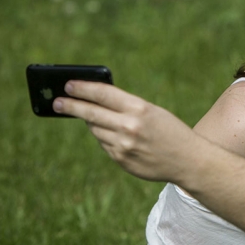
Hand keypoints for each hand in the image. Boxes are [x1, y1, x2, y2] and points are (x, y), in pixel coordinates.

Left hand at [54, 80, 205, 182]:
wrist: (187, 159)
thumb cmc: (170, 130)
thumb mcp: (153, 111)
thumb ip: (126, 107)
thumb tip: (94, 103)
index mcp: (139, 109)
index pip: (103, 94)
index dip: (82, 88)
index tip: (68, 84)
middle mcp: (129, 126)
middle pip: (90, 113)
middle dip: (71, 106)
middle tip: (57, 102)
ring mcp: (123, 145)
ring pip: (95, 129)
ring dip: (92, 123)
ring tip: (95, 118)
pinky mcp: (121, 159)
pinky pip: (104, 144)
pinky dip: (106, 138)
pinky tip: (116, 136)